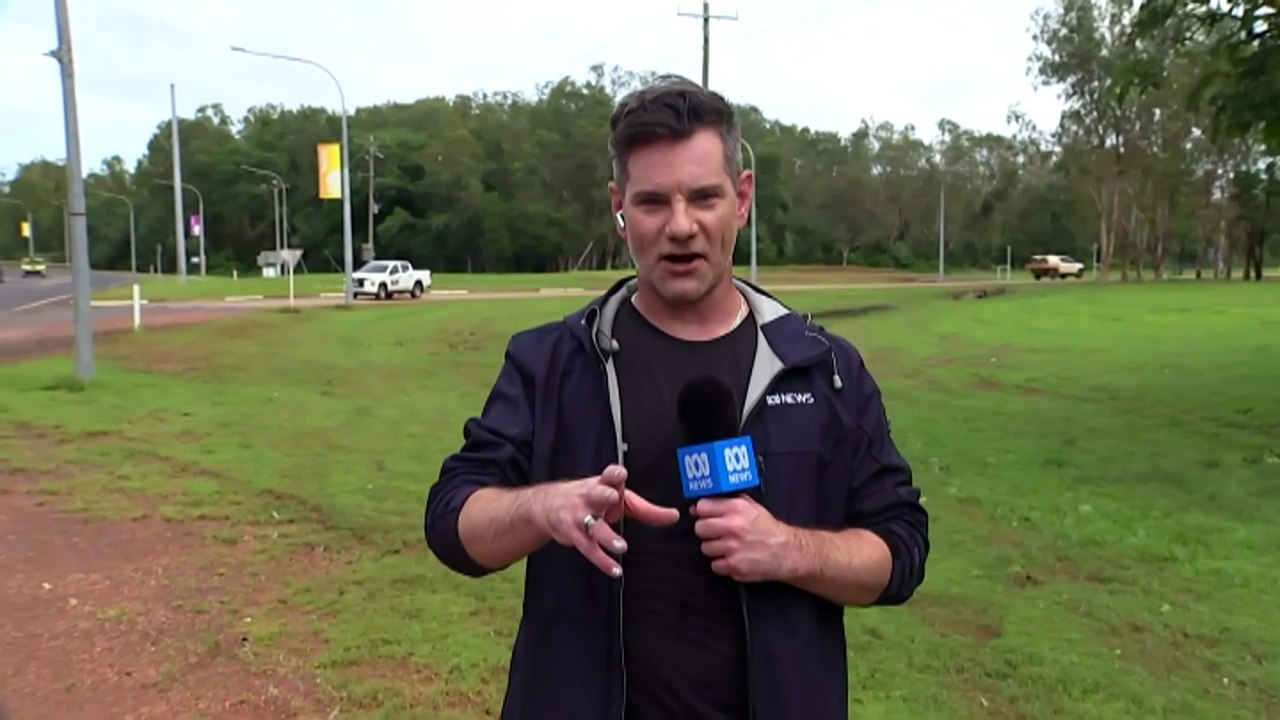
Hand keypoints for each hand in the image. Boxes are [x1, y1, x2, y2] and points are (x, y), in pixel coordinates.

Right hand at [536, 464, 678, 576]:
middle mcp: (591, 498)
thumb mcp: (616, 498)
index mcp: (603, 485)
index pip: (609, 476)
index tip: (620, 474)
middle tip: (613, 498)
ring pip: (594, 526)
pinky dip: (602, 560)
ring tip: (620, 546)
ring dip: (606, 536)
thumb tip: (673, 516)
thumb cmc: (590, 499)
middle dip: (604, 495)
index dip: (614, 474)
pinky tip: (614, 569)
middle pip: (597, 494)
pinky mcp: (574, 535)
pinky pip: (589, 549)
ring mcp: (580, 516)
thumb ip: (646, 509)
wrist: (548, 506)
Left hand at [692, 496, 794, 582]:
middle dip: (706, 530)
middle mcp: (733, 527)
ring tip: (728, 546)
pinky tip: (733, 558)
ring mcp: (732, 548)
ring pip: (705, 548)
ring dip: (714, 548)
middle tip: (717, 532)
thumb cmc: (766, 528)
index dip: (703, 512)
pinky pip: (715, 565)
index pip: (702, 507)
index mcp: (736, 508)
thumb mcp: (750, 506)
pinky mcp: (734, 567)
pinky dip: (722, 563)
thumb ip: (726, 502)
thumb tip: (697, 507)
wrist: (786, 552)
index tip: (707, 515)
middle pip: (700, 528)